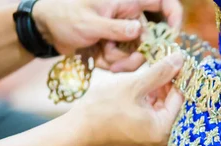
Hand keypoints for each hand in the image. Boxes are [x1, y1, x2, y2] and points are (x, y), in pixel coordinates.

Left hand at [33, 0, 182, 70]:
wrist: (46, 30)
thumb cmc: (64, 16)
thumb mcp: (89, 23)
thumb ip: (116, 28)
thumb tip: (140, 31)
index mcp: (127, 3)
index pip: (162, 3)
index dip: (174, 16)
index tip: (172, 35)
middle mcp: (129, 18)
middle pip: (151, 39)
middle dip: (136, 55)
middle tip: (118, 62)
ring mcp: (123, 34)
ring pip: (138, 54)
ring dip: (121, 61)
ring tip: (103, 58)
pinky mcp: (117, 47)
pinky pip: (124, 61)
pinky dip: (113, 64)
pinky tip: (98, 59)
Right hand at [69, 52, 184, 145]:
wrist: (75, 131)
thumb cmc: (102, 109)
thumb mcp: (134, 86)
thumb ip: (159, 73)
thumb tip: (180, 59)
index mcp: (163, 130)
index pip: (180, 98)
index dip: (179, 76)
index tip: (176, 58)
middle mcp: (160, 139)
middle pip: (171, 105)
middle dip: (167, 83)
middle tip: (163, 60)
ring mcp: (148, 140)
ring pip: (159, 109)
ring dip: (157, 90)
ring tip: (151, 69)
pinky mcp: (137, 138)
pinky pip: (149, 116)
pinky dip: (147, 101)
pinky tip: (141, 85)